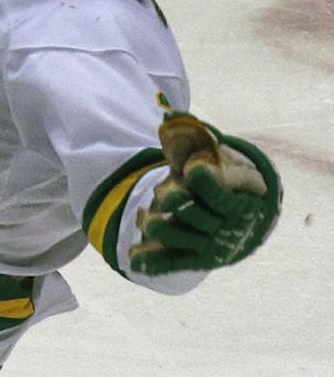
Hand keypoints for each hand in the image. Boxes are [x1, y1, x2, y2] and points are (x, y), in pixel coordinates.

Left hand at [128, 113, 281, 275]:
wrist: (242, 210)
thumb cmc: (224, 175)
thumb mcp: (214, 154)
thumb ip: (194, 136)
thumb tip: (170, 114)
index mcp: (238, 197)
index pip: (220, 192)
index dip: (205, 180)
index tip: (191, 168)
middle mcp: (226, 224)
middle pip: (194, 214)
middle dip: (175, 200)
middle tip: (163, 191)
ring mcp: (211, 243)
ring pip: (178, 236)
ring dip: (157, 226)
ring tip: (144, 216)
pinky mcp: (195, 258)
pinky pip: (173, 262)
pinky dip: (154, 261)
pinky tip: (133, 258)